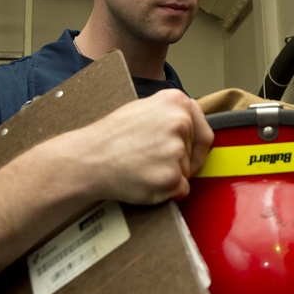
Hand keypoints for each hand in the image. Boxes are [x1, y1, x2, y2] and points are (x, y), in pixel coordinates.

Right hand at [66, 89, 213, 204]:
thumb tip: (191, 128)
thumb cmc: (111, 137)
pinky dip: (165, 192)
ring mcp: (176, 150)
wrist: (88, 159)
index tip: (190, 154)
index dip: (197, 146)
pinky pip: (180, 190)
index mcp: (176, 102)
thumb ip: (170, 115)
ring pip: (187, 172)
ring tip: (142, 167)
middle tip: (153, 162)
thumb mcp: (143, 109)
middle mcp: (181, 122)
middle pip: (196, 153)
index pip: (204, 130)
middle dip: (181, 162)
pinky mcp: (171, 177)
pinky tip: (144, 180)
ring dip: (170, 176)